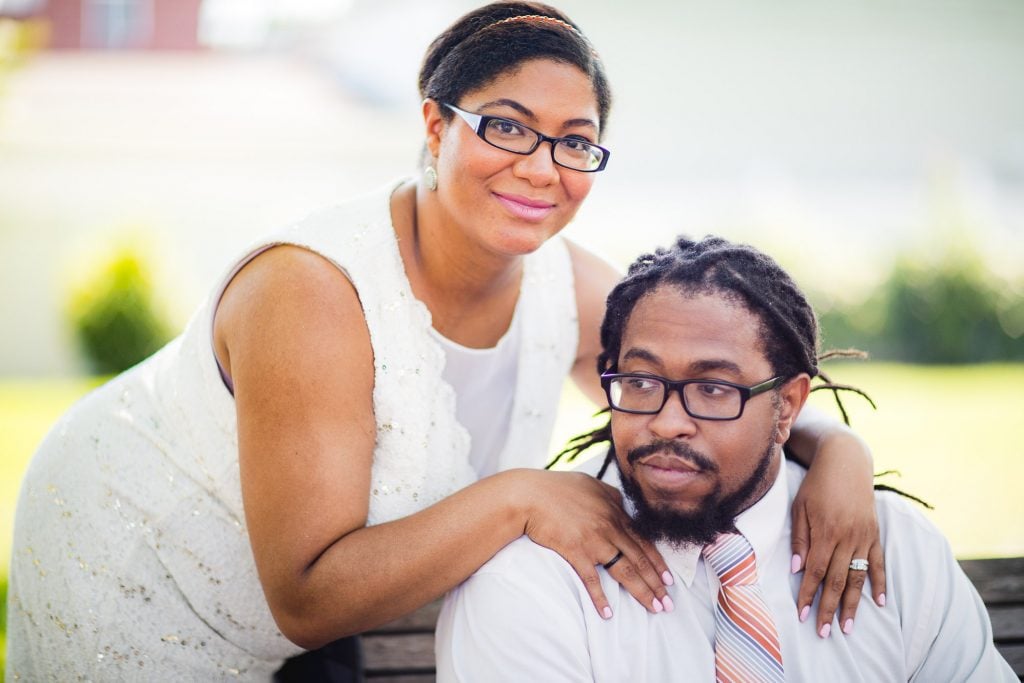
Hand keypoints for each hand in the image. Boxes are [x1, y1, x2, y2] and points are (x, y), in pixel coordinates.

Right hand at [517, 470, 672, 618]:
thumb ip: (608, 494)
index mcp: (614, 512)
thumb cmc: (556, 488)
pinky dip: (600, 598)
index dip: (657, 562)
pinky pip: (592, 580)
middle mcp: (609, 527)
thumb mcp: (589, 483)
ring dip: (642, 591)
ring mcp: (594, 540)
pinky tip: (608, 614)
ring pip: (624, 570)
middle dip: (656, 582)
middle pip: (639, 559)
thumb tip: (620, 503)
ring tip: (654, 607)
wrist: (529, 495)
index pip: (642, 541)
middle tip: (668, 602)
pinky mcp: (575, 551)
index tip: (668, 579)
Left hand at [790, 434, 885, 636]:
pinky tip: (879, 602)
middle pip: (836, 580)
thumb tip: (798, 569)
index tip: (802, 614)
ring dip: (852, 604)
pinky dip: (879, 583)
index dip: (808, 594)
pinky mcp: (875, 534)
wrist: (846, 462)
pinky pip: (878, 563)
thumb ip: (800, 538)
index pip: (815, 570)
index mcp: (826, 531)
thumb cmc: (817, 484)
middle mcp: (847, 537)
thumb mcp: (800, 507)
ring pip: (857, 577)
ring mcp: (864, 537)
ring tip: (846, 626)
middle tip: (823, 631)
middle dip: (828, 608)